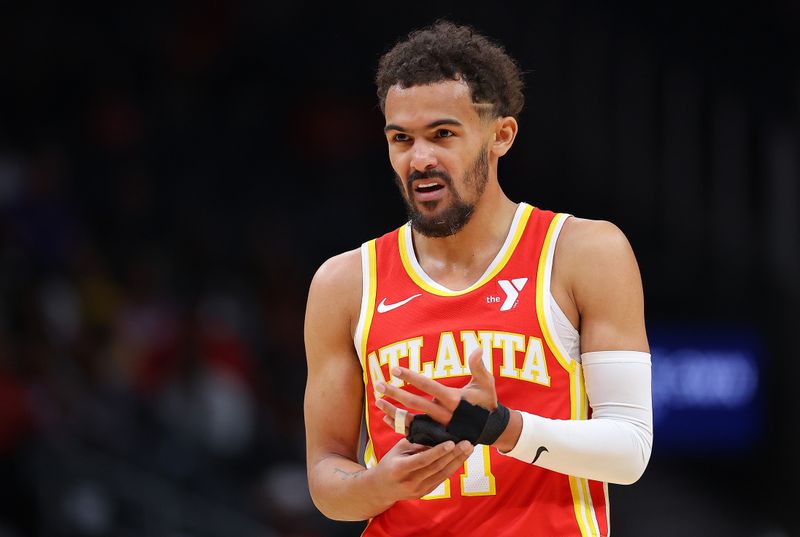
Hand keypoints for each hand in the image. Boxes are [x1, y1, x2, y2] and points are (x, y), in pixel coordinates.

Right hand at [372, 438, 473, 501]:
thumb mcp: (398, 449)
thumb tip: (438, 435)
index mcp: (400, 468)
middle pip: (436, 468)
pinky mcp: (425, 494)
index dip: (438, 452)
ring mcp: (418, 490)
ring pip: (442, 475)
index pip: (423, 460)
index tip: (452, 442)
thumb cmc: (390, 462)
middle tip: (467, 443)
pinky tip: (461, 458)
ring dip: (457, 461)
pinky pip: (441, 479)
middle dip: (454, 455)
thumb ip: (416, 443)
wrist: (381, 488)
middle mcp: (410, 482)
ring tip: (468, 449)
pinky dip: (452, 468)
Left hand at [375, 349, 496, 431]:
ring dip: (392, 410)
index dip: (411, 377)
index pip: (428, 386)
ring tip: (376, 400)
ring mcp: (438, 428)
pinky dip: (399, 425)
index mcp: (455, 400)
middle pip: (415, 402)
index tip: (395, 369)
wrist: (490, 430)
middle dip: (395, 393)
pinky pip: (413, 432)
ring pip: (411, 420)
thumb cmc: (486, 403)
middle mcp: (444, 415)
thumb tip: (478, 347)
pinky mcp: (435, 436)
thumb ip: (479, 367)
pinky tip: (386, 416)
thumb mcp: (486, 384)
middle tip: (377, 383)